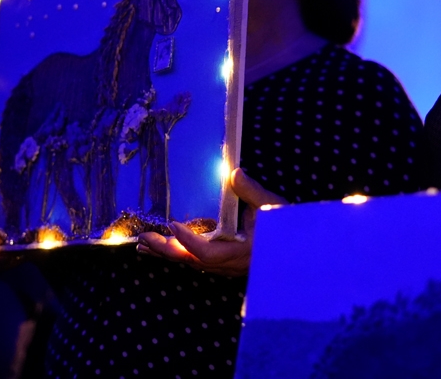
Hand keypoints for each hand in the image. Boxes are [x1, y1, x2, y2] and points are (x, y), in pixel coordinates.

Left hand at [136, 169, 287, 276]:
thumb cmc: (285, 229)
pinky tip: (164, 248)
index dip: (188, 241)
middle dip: (166, 250)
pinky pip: (196, 262)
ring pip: (191, 263)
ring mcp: (226, 267)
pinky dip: (178, 254)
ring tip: (143, 246)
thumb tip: (233, 173)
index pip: (207, 252)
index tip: (172, 224)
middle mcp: (229, 265)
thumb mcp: (272, 207)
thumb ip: (252, 192)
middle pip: (192, 261)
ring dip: (167, 254)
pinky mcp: (223, 265)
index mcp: (241, 253)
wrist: (297, 252)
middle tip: (143, 239)